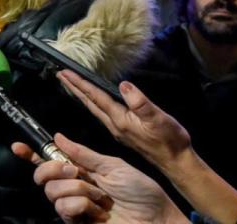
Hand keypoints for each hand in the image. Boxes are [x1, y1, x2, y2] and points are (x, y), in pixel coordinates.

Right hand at [15, 134, 186, 223]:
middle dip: (55, 170)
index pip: (50, 161)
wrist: (155, 218)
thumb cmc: (141, 192)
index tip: (17, 146)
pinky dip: (82, 204)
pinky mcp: (76, 223)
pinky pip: (64, 208)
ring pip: (53, 192)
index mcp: (82, 170)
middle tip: (76, 172)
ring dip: (78, 190)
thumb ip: (84, 154)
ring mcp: (74, 207)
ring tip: (100, 198)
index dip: (32, 154)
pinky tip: (97, 210)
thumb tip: (58, 137)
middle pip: (43, 177)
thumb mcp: (113, 165)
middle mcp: (73, 188)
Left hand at [58, 71, 189, 171]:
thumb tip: (124, 85)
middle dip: (74, 88)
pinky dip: (93, 103)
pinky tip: (93, 101)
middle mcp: (115, 125)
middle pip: (89, 103)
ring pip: (94, 109)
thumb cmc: (169, 140)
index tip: (65, 73)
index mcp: (120, 120)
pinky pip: (102, 113)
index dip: (80, 84)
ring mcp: (118, 129)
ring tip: (71, 85)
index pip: (95, 98)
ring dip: (81, 96)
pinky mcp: (124, 132)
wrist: (176, 161)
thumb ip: (140, 102)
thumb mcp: (157, 118)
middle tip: (60, 76)